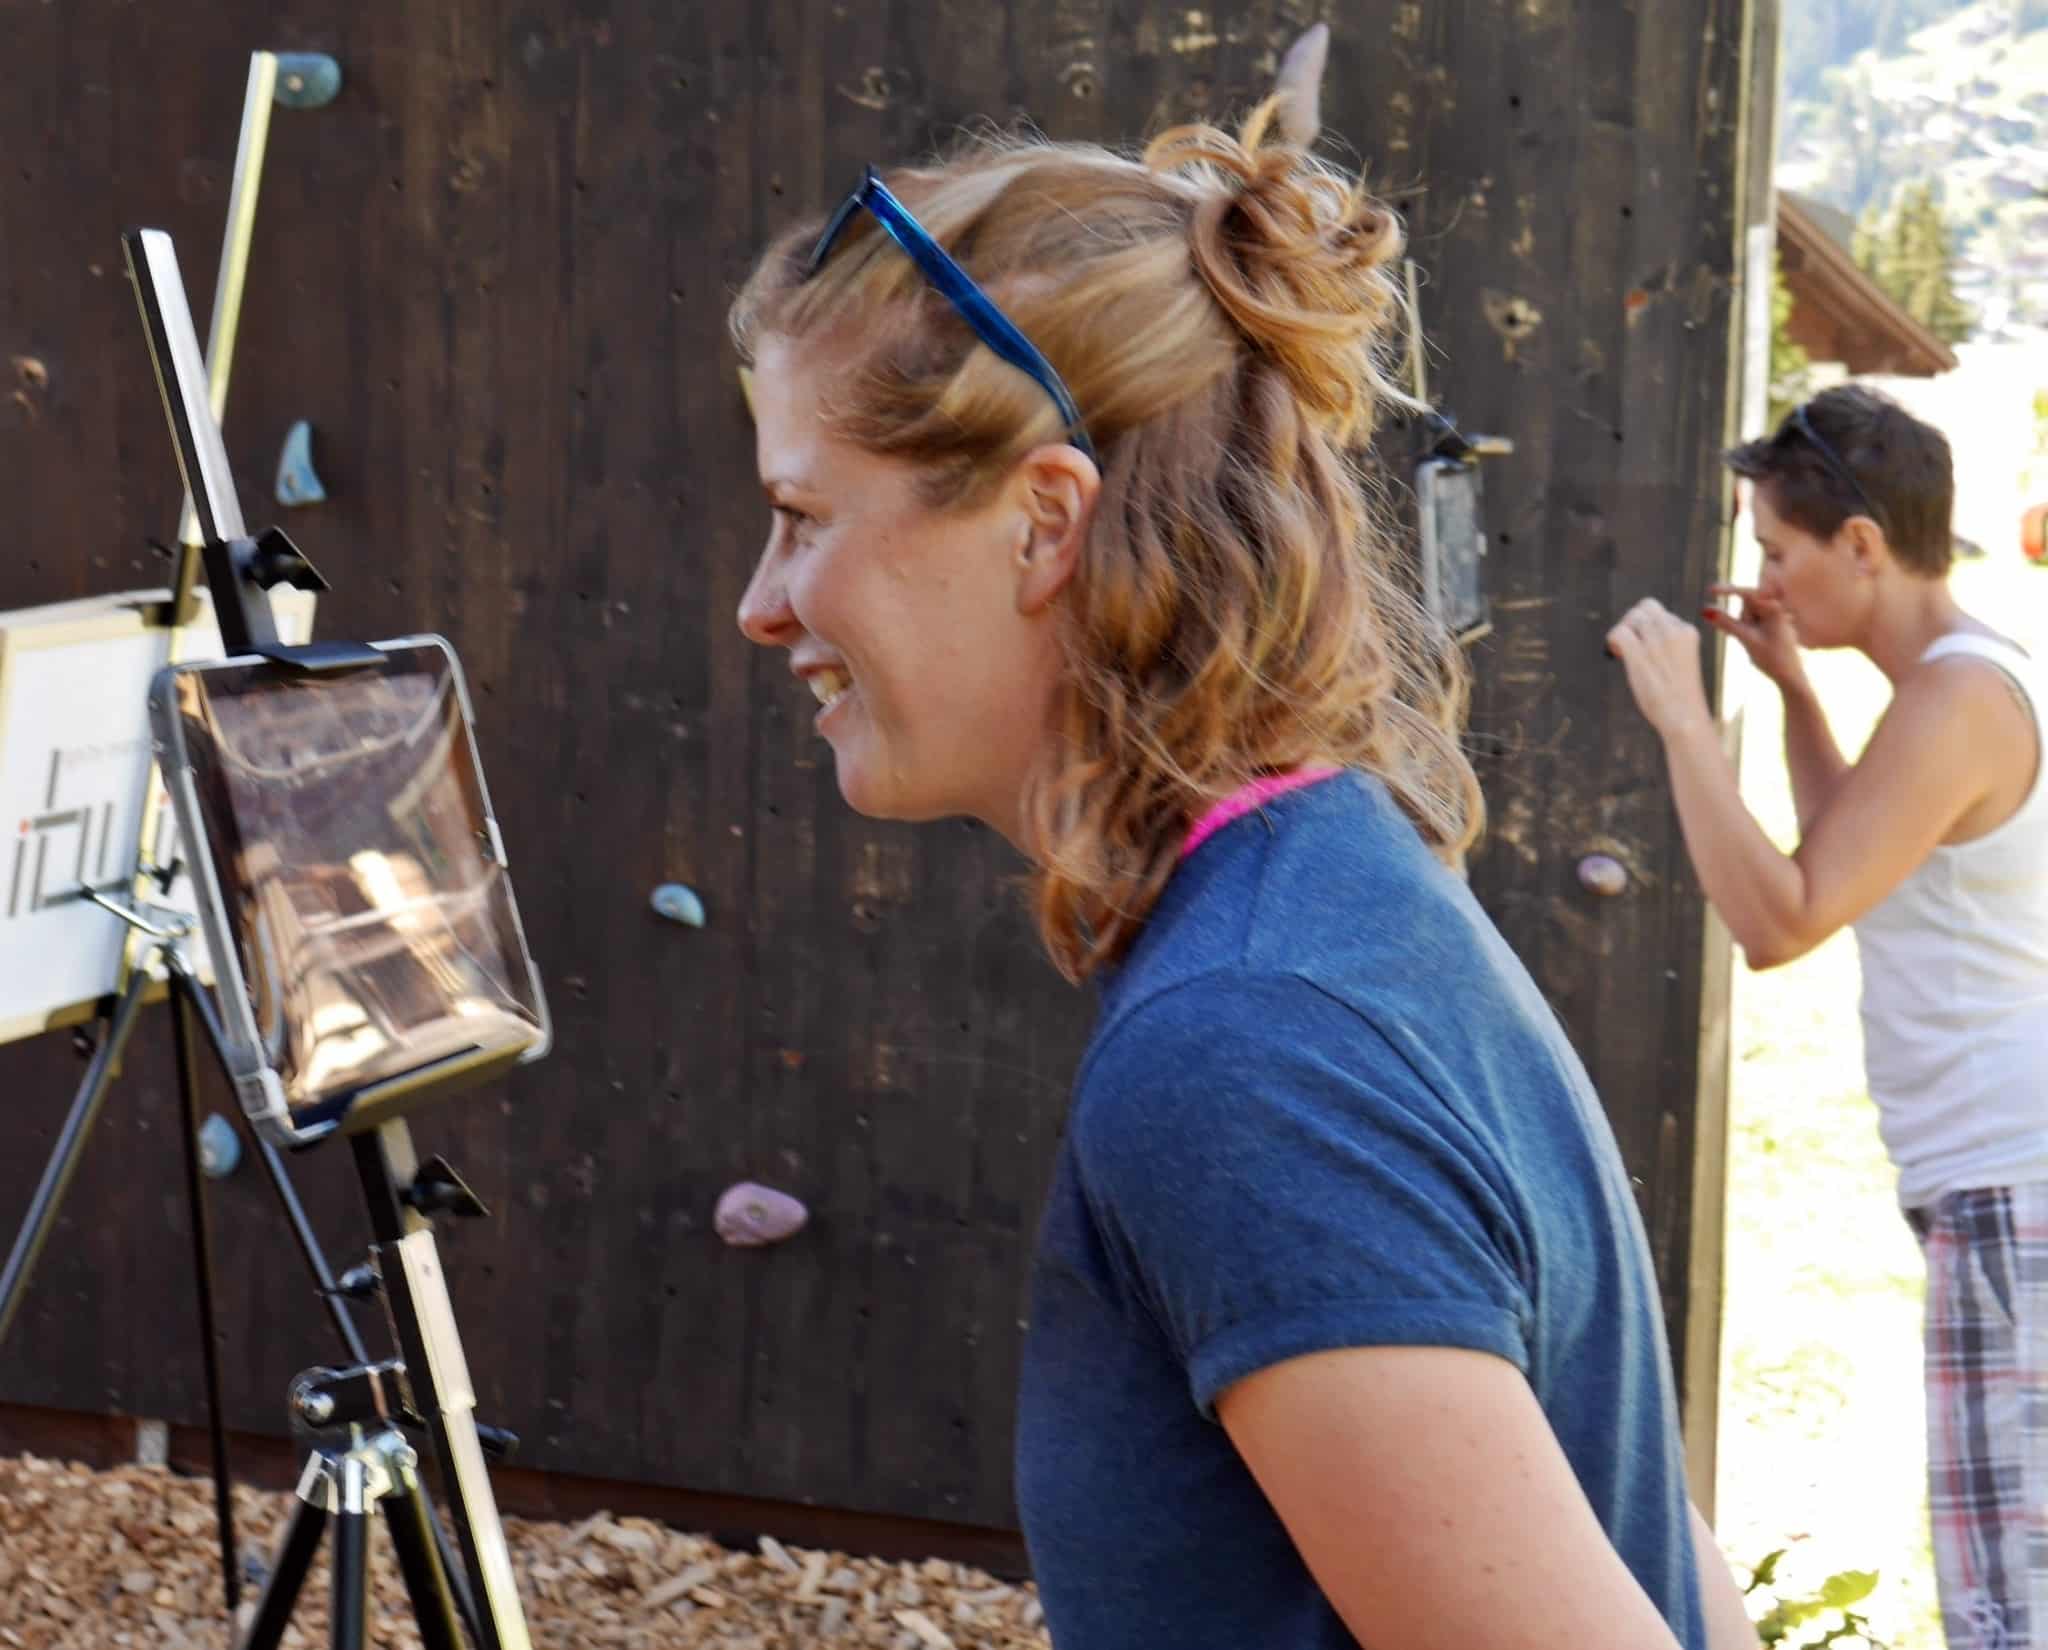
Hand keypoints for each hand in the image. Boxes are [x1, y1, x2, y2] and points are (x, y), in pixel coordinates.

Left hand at [1606, 598, 1713, 740]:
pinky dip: (1612, 640)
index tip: (1642, 643)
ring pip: (1632, 617)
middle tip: (1628, 647)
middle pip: (1644, 608)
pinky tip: (1616, 655)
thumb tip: (1637, 633)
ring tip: (1623, 653)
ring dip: (1622, 631)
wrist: (1685, 718)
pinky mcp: (1641, 653)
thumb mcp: (1680, 661)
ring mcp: (1658, 641)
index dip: (1645, 624)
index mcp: (1687, 632)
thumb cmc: (1679, 696)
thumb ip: (1665, 644)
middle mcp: (1675, 631)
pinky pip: (1619, 632)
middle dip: (1632, 623)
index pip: (1660, 612)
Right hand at [1702, 584, 1804, 687]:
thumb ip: (1726, 623)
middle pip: (1746, 604)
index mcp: (1774, 608)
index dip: (1727, 590)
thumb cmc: (1772, 657)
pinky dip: (1747, 629)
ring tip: (1757, 643)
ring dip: (1744, 627)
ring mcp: (1774, 615)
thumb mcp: (1746, 639)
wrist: (1789, 675)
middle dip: (1741, 619)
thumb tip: (1705, 610)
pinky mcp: (1771, 623)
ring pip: (1747, 613)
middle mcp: (1776, 607)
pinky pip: (1751, 621)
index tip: (1710, 590)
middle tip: (1751, 638)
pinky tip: (1756, 642)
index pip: (1747, 593)